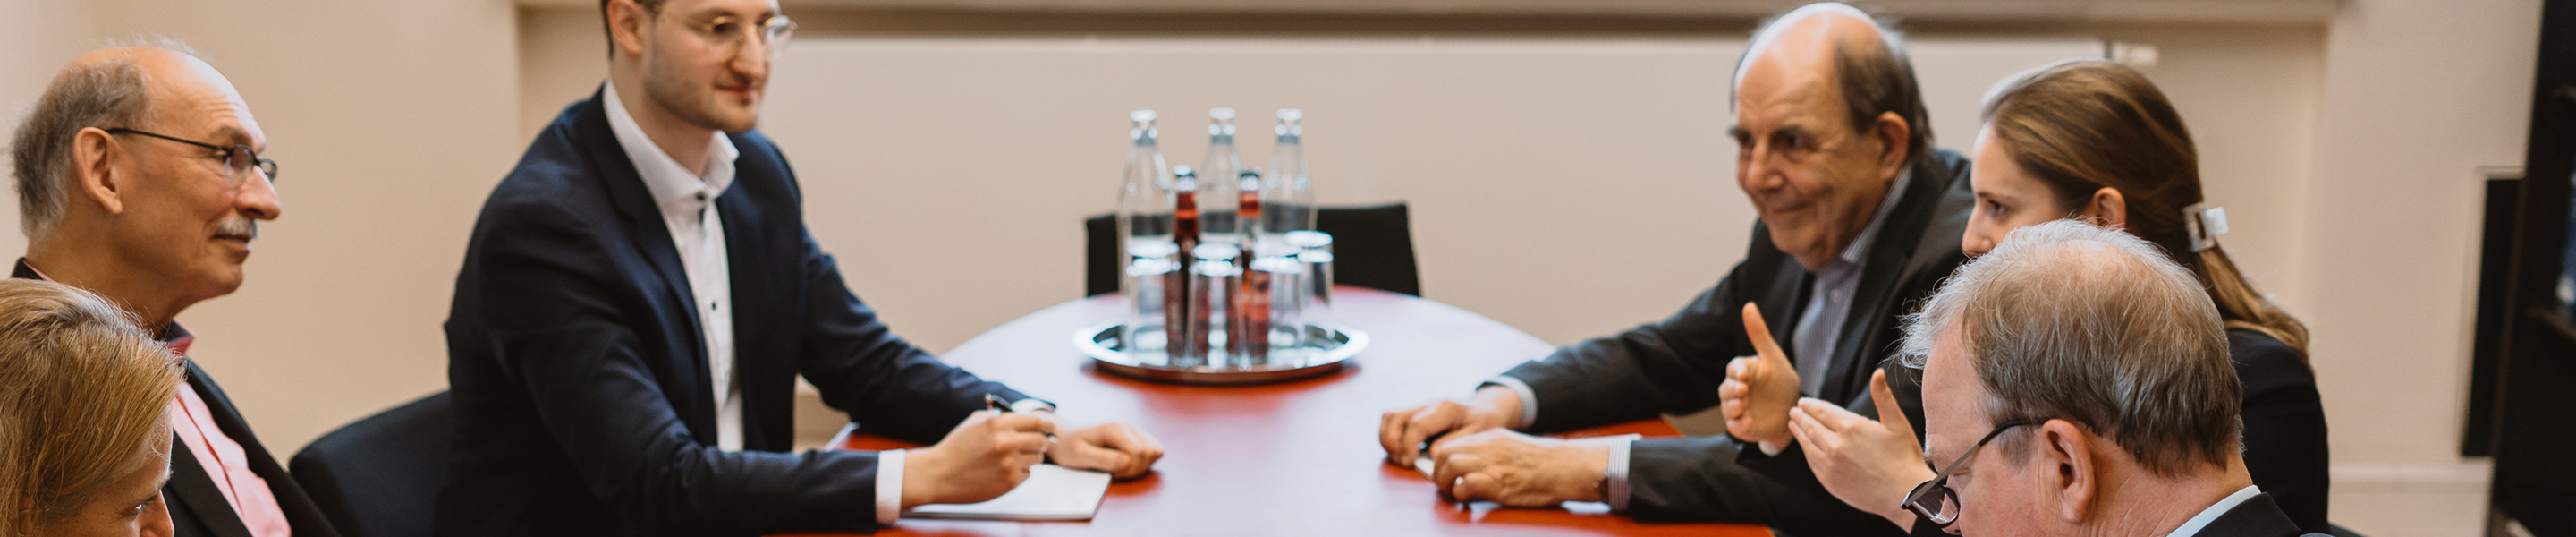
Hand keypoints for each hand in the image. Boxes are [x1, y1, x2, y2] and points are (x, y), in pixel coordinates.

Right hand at [901, 410, 1053, 507]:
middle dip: (1040, 442)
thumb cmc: (956, 447)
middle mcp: (1007, 442)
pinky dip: (1019, 472)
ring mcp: (1009, 463)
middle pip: (1041, 441)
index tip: (1050, 428)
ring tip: (1011, 459)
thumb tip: (1024, 416)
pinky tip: (1001, 471)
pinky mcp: (1009, 482)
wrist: (938, 474)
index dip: (1047, 424)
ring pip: (1037, 458)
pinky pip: (1026, 474)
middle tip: (1035, 444)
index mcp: (999, 423)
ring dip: (1029, 458)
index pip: (1038, 421)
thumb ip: (1000, 417)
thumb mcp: (975, 422)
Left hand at [1047, 420, 1164, 478]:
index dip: (1127, 469)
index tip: (1109, 471)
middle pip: (1150, 452)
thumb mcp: (1079, 456)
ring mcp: (1134, 429)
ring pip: (1156, 451)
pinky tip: (1126, 463)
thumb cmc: (1069, 448)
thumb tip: (1127, 461)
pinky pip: (1154, 450)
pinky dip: (1143, 461)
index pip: (1139, 453)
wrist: (1064, 438)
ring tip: (1119, 466)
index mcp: (1115, 428)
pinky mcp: (1137, 435)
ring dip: (1140, 465)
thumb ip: (1102, 459)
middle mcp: (1129, 425)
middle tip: (1112, 470)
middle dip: (1134, 468)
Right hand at [1379, 386, 1520, 467]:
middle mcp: (1428, 404)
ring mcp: (1418, 407)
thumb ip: (1453, 444)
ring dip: (1387, 440)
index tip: (1411, 462)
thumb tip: (1431, 453)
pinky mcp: (1413, 413)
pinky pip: (1390, 420)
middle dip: (1393, 443)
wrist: (1484, 410)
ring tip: (1400, 458)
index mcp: (1446, 408)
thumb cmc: (1482, 425)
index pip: (1416, 425)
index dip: (1409, 446)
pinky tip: (1400, 451)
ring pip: (1388, 417)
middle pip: (1394, 417)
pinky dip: (1388, 436)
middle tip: (1405, 462)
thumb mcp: (1477, 435)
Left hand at [1425, 428, 1608, 507]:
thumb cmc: (1544, 463)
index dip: (1442, 460)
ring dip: (1445, 482)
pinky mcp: (1497, 482)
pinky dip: (1460, 494)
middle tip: (1446, 485)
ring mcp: (1491, 463)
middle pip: (1444, 452)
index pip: (1451, 443)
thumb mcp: (1512, 446)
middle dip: (1438, 471)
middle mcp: (1487, 447)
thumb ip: (1492, 451)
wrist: (1566, 467)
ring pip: (1449, 465)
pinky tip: (1468, 499)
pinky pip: (1464, 484)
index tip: (1446, 473)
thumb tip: (1473, 466)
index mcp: (1490, 437)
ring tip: (1454, 492)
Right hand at [1719, 302, 1800, 447]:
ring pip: (1727, 407)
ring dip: (1732, 406)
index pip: (1733, 368)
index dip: (1736, 371)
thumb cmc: (1780, 381)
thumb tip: (1749, 305)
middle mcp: (1737, 390)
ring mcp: (1738, 409)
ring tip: (1742, 405)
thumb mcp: (1773, 356)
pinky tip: (1748, 422)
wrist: (1792, 411)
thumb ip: (1759, 333)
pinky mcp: (1742, 426)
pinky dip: (1738, 425)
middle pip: (1725, 389)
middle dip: (1731, 389)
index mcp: (1743, 372)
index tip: (1744, 373)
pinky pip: (1734, 426)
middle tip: (1742, 390)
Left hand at [1787, 370, 1932, 527]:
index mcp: (1850, 427)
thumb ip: (1883, 397)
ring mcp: (1829, 464)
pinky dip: (1806, 451)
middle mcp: (1835, 444)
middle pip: (1810, 426)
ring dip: (1798, 432)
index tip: (1803, 402)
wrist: (1905, 495)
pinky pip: (1812, 462)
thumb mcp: (1897, 422)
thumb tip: (1877, 372)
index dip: (1811, 405)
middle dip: (1801, 416)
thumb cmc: (1905, 457)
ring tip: (1793, 424)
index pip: (1822, 411)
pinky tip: (1806, 447)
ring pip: (1807, 444)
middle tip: (1794, 411)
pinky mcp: (1828, 481)